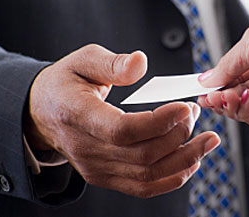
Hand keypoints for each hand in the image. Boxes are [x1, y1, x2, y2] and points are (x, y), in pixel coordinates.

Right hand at [26, 44, 219, 197]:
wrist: (41, 113)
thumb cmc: (64, 84)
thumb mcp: (81, 61)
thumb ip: (111, 63)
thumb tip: (140, 63)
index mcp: (77, 116)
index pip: (123, 130)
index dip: (160, 122)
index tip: (185, 107)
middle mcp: (86, 149)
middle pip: (142, 155)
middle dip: (179, 135)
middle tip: (194, 113)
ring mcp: (96, 168)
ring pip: (148, 176)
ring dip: (184, 159)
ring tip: (207, 140)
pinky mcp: (105, 176)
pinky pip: (143, 187)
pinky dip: (172, 178)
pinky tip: (191, 161)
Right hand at [197, 14, 248, 127]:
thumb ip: (227, 65)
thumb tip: (207, 79)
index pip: (231, 74)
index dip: (215, 83)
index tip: (200, 88)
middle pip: (235, 93)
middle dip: (219, 97)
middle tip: (208, 98)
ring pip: (244, 108)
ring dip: (230, 105)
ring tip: (224, 98)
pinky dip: (247, 112)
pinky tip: (244, 100)